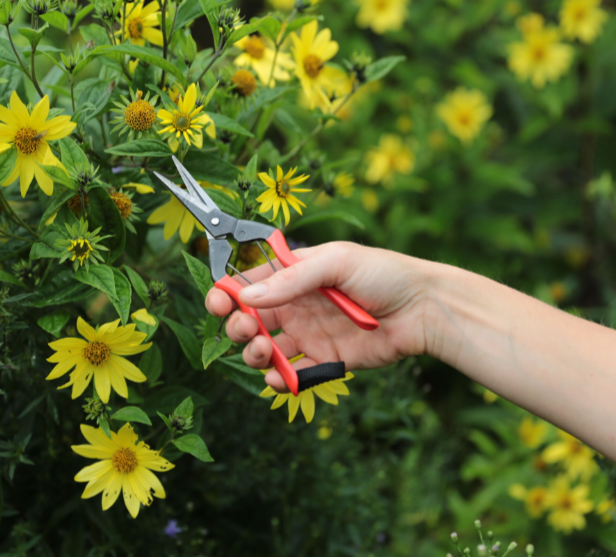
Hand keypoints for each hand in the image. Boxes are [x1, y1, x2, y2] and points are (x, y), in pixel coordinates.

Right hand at [205, 242, 433, 392]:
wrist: (422, 309)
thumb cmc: (383, 273)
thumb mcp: (336, 262)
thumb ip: (291, 279)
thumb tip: (247, 295)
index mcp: (294, 274)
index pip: (249, 283)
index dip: (227, 294)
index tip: (218, 305)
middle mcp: (296, 305)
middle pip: (249, 319)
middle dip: (237, 326)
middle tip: (246, 330)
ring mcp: (308, 334)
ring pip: (264, 349)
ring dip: (252, 353)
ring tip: (262, 352)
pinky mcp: (324, 361)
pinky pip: (292, 374)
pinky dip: (278, 379)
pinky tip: (279, 377)